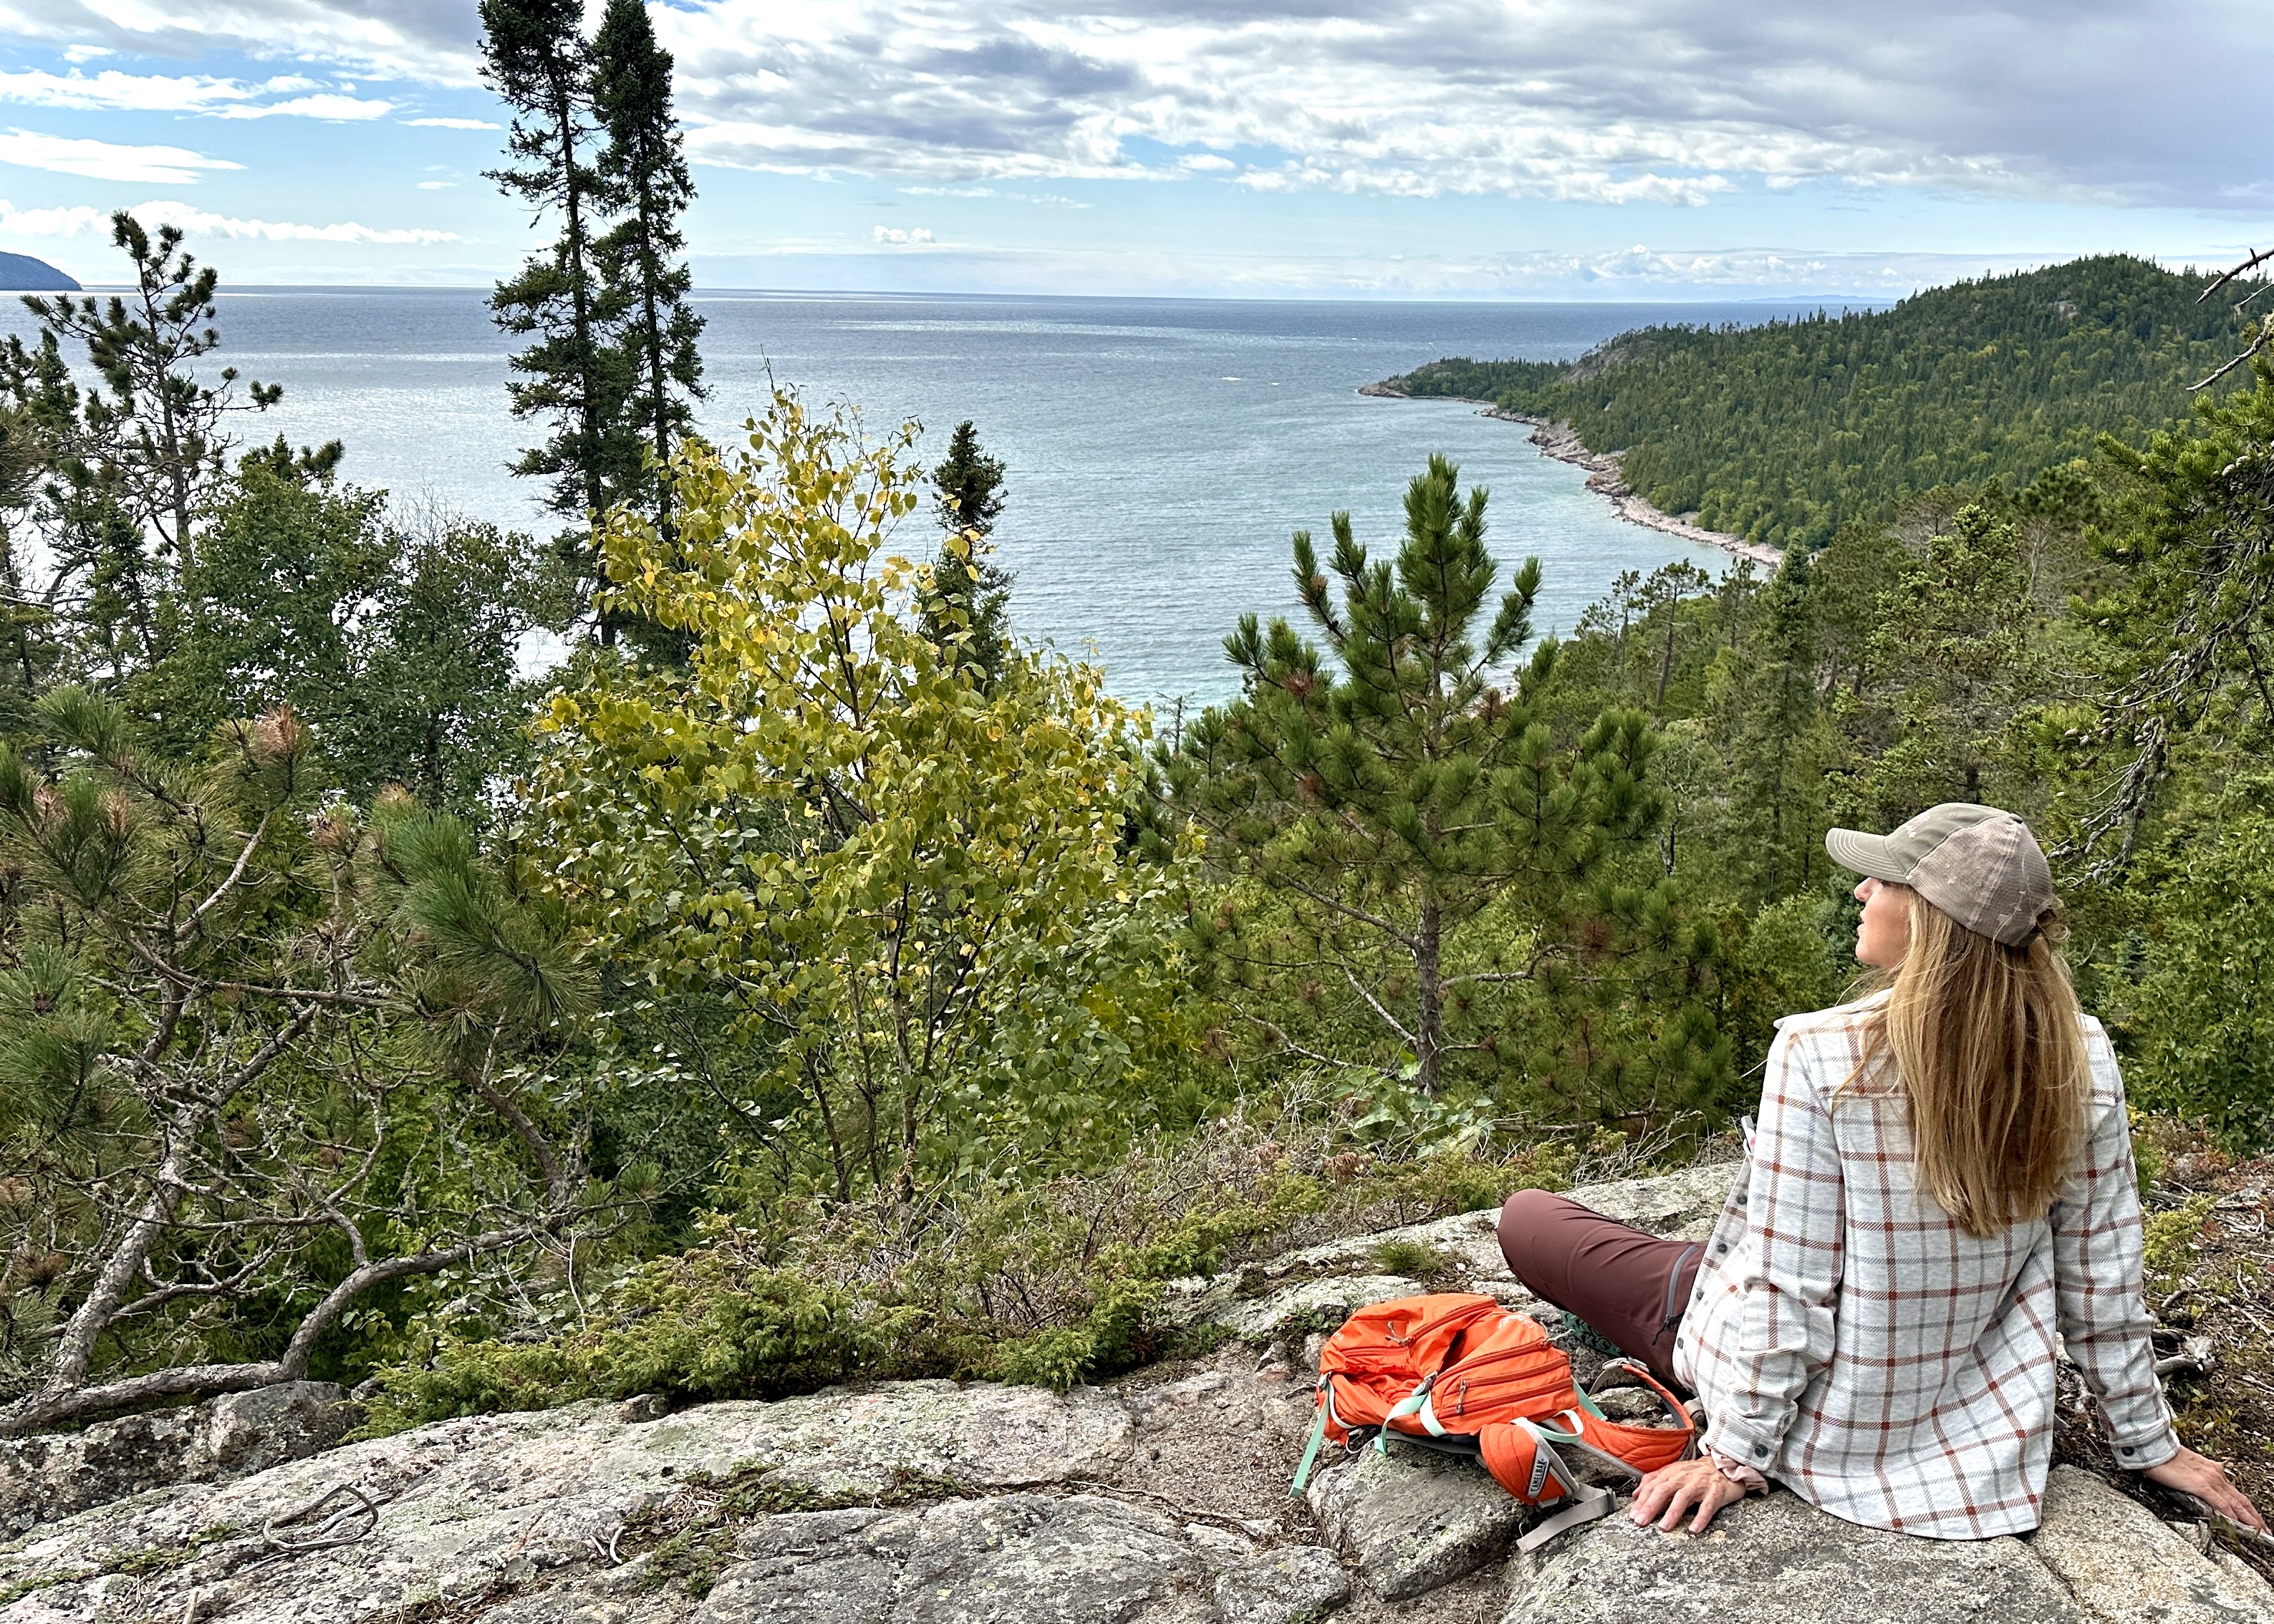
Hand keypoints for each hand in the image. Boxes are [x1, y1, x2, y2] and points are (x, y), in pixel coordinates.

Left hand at [1628, 1455, 1748, 1534]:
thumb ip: (1654, 1481)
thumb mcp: (1673, 1472)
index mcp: (1671, 1473)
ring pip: (1683, 1497)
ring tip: (1663, 1527)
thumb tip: (1636, 1495)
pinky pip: (1707, 1506)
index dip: (1641, 1501)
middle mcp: (1683, 1478)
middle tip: (1641, 1522)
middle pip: (1663, 1490)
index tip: (1633, 1515)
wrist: (1724, 1465)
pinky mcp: (1715, 1493)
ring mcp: (1700, 1485)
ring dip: (1672, 1513)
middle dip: (1650, 1507)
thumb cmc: (1696, 1472)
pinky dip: (1700, 1518)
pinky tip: (1694, 1529)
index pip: (1652, 1486)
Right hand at [2143, 1445, 2268, 1532]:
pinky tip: (2238, 1524)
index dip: (2248, 1508)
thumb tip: (2201, 1486)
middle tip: (2265, 1530)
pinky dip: (2231, 1515)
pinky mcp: (2201, 1486)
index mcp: (2213, 1470)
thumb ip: (2198, 1475)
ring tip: (2259, 1531)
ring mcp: (2210, 1481)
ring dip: (2250, 1519)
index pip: (2236, 1493)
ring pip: (2237, 1504)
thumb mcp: (2187, 1466)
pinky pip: (2221, 1504)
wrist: (2154, 1448)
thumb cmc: (2165, 1457)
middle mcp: (2216, 1475)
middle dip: (2255, 1517)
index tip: (2255, 1518)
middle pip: (2242, 1500)